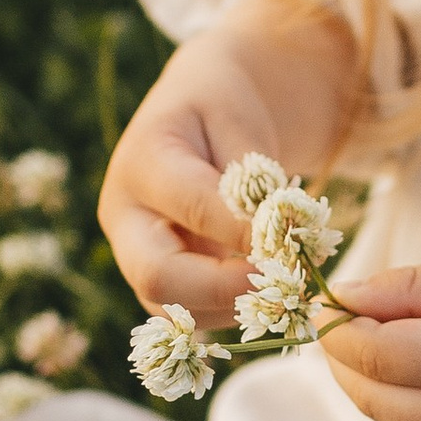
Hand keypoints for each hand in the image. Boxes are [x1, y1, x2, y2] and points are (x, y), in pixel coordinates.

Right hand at [97, 33, 288, 326]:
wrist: (203, 115)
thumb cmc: (223, 106)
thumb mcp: (239, 122)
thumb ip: (249, 180)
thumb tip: (270, 240)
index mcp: (140, 165)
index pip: (190, 208)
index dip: (244, 231)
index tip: (296, 240)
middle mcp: (125, 219)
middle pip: (157, 278)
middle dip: (228, 288)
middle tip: (287, 281)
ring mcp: (137, 256)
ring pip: (176, 309)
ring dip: (237, 305)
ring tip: (288, 280)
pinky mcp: (161, 282)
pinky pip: (194, 315)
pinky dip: (237, 311)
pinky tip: (272, 286)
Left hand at [322, 260, 420, 420]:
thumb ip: (412, 288)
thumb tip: (341, 297)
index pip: (372, 352)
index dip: (336, 327)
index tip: (325, 301)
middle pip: (369, 394)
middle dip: (341, 357)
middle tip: (341, 320)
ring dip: (367, 385)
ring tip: (382, 343)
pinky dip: (400, 410)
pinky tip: (418, 377)